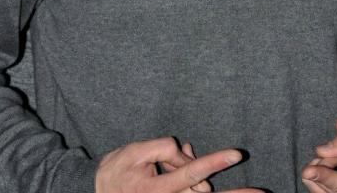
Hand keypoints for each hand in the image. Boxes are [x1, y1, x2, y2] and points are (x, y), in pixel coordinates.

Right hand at [96, 137, 262, 192]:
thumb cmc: (117, 169)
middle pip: (202, 187)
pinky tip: (186, 159)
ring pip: (199, 189)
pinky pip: (192, 191)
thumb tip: (188, 155)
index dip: (215, 161)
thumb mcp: (137, 150)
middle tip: (238, 175)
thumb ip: (165, 149)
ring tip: (176, 161)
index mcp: (156, 189)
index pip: (192, 172)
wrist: (98, 190)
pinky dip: (197, 176)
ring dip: (202, 174)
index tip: (237, 154)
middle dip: (217, 175)